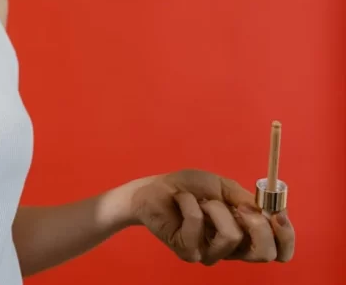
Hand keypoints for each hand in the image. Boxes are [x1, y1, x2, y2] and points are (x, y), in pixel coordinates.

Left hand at [130, 169, 294, 265]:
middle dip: (258, 227)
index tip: (279, 215)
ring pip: (231, 237)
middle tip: (242, 206)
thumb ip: (247, 200)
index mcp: (246, 235)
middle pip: (263, 254)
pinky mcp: (188, 251)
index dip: (286, 238)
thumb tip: (268, 211)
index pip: (278, 250)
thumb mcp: (223, 187)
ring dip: (215, 208)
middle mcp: (231, 250)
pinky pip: (198, 225)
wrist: (156, 188)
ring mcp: (209, 253)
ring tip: (200, 200)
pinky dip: (190, 204)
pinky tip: (180, 201)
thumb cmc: (190, 188)